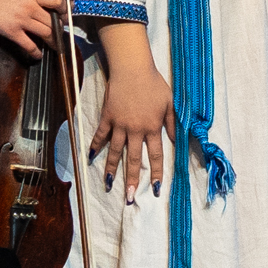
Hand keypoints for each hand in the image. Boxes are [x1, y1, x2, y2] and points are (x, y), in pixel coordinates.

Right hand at [0, 0, 67, 56]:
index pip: (57, 1)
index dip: (64, 10)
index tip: (64, 17)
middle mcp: (30, 6)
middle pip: (54, 21)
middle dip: (59, 29)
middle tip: (60, 35)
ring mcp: (22, 19)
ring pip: (46, 33)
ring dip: (52, 42)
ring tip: (54, 46)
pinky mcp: (11, 31)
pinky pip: (29, 44)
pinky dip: (36, 52)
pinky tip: (38, 55)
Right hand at [88, 32, 173, 199]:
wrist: (133, 69)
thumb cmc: (154, 84)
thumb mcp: (170, 103)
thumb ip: (172, 123)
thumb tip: (177, 140)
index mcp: (153, 127)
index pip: (155, 155)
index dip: (155, 173)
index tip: (155, 189)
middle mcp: (136, 129)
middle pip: (133, 159)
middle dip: (131, 180)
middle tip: (128, 198)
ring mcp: (120, 124)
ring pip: (115, 151)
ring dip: (111, 169)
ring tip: (108, 184)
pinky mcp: (108, 117)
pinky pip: (100, 135)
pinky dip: (95, 145)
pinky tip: (90, 157)